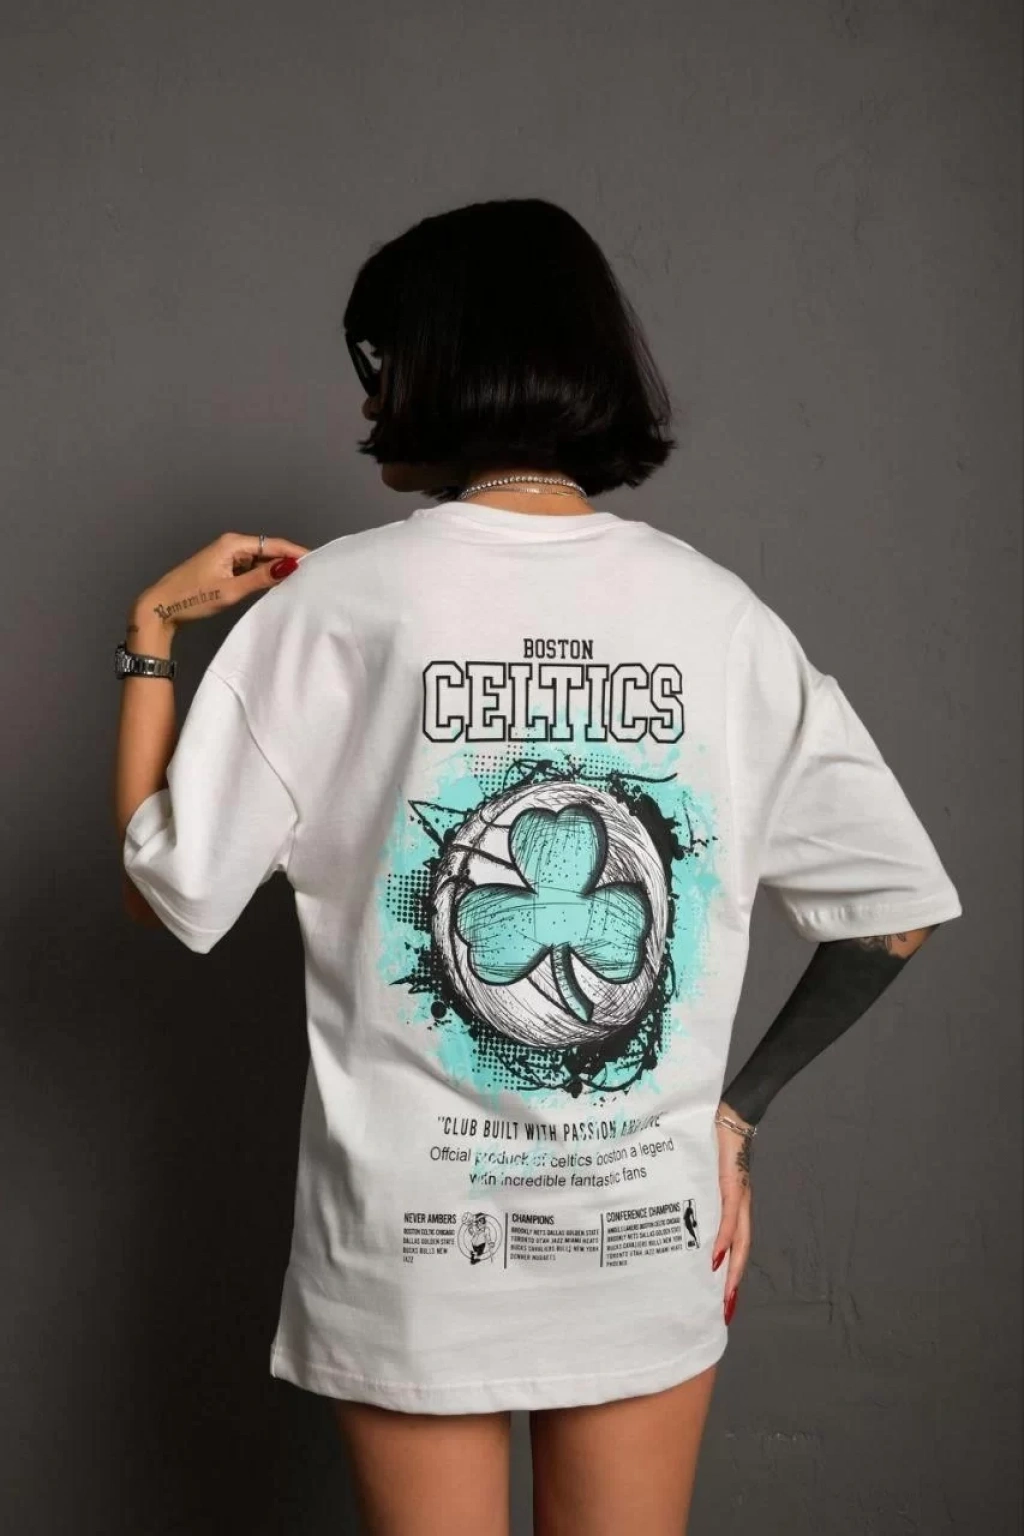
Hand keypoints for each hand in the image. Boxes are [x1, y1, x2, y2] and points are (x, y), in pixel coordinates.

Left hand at [128, 530, 309, 648]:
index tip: (316, 560)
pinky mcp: (222, 567)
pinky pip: (249, 568)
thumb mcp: (230, 590)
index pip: (273, 544)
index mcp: (232, 544)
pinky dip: (261, 575)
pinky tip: (273, 586)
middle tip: (311, 574)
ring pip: (259, 560)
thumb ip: (261, 578)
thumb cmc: (191, 598)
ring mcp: (226, 556)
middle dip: (287, 561)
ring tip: (297, 581)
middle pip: (267, 550)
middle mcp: (230, 545)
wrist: (161, 607)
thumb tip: (288, 567)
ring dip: (274, 569)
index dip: (295, 552)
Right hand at [711, 1100, 753, 1325]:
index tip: (720, 1297)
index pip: (733, 1243)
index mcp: (732, 1204)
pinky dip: (724, 1238)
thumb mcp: (700, 1172)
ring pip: (739, 1240)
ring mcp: (738, 1196)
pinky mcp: (733, 1185)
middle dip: (732, 1282)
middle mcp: (739, 1205)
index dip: (730, 1270)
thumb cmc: (713, 1141)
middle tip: (722, 1309)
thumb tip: (669, 1206)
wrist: (731, 1115)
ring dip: (732, 1269)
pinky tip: (717, 1256)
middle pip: (740, 1250)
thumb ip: (692, 1188)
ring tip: (724, 1293)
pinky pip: (730, 1217)